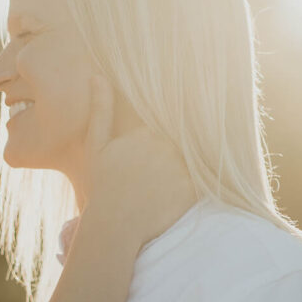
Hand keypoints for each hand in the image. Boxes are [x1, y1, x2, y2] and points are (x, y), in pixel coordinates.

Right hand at [82, 74, 197, 248]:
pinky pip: (204, 179)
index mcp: (145, 131)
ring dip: (191, 162)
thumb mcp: (97, 146)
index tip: (161, 141)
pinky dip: (199, 182)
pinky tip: (181, 193)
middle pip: (183, 137)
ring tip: (174, 179)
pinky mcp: (193, 189)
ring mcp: (181, 167)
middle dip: (179, 147)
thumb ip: (101, 110)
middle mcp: (165, 145)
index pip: (167, 119)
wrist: (114, 226)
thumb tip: (98, 75)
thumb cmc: (104, 186)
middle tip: (167, 166)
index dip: (165, 130)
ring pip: (195, 156)